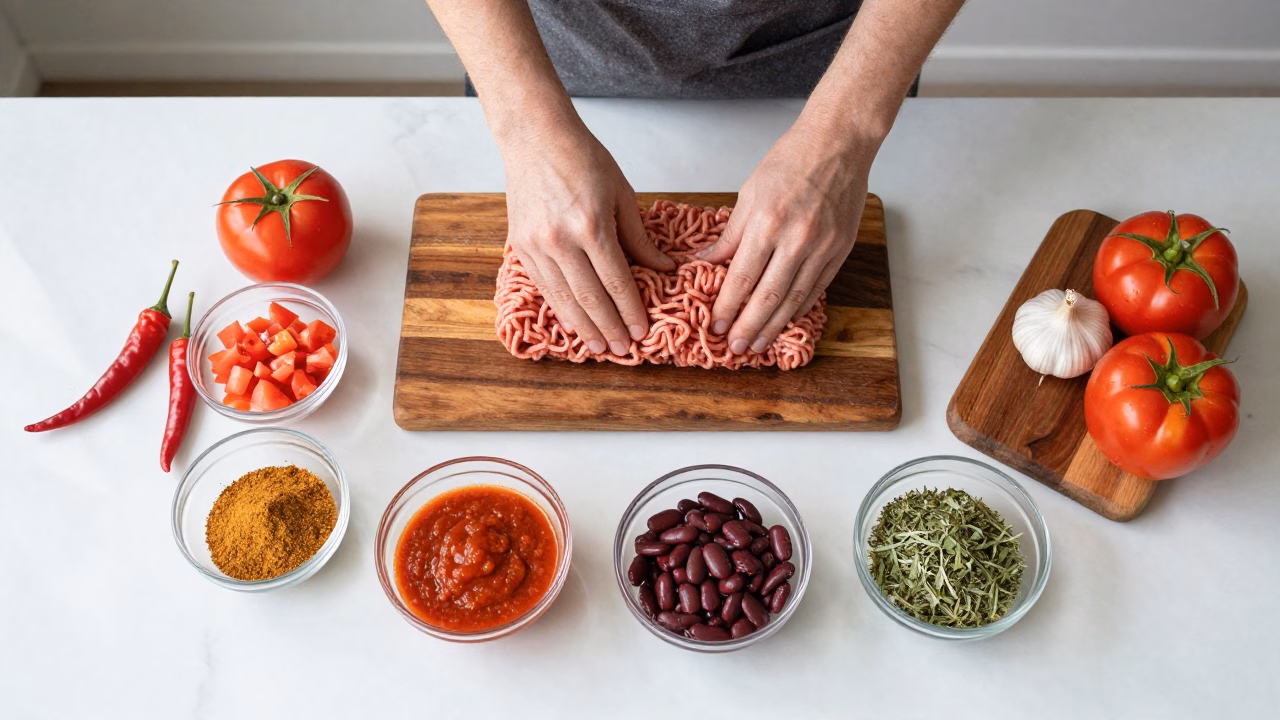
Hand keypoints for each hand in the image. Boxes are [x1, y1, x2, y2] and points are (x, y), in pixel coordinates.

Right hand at [502, 122, 675, 354]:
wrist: (535, 138)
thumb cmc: (582, 158)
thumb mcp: (621, 193)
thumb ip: (639, 237)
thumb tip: (662, 268)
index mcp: (591, 224)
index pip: (616, 280)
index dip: (630, 310)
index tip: (642, 331)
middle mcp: (561, 240)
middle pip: (590, 297)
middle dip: (610, 327)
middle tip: (624, 350)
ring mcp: (537, 245)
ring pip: (564, 298)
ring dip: (585, 326)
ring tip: (601, 346)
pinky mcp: (520, 246)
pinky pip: (544, 287)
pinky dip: (561, 308)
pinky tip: (575, 323)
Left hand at [698, 124, 874, 353]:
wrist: (838, 144)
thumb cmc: (790, 161)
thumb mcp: (749, 194)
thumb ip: (730, 234)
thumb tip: (707, 262)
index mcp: (767, 224)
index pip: (741, 278)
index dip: (727, 307)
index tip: (716, 326)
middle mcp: (796, 239)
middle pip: (768, 297)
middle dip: (748, 326)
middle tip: (735, 348)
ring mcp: (822, 247)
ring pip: (794, 299)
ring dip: (774, 325)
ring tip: (758, 343)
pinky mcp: (840, 249)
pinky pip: (817, 288)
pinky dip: (800, 307)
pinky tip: (786, 319)